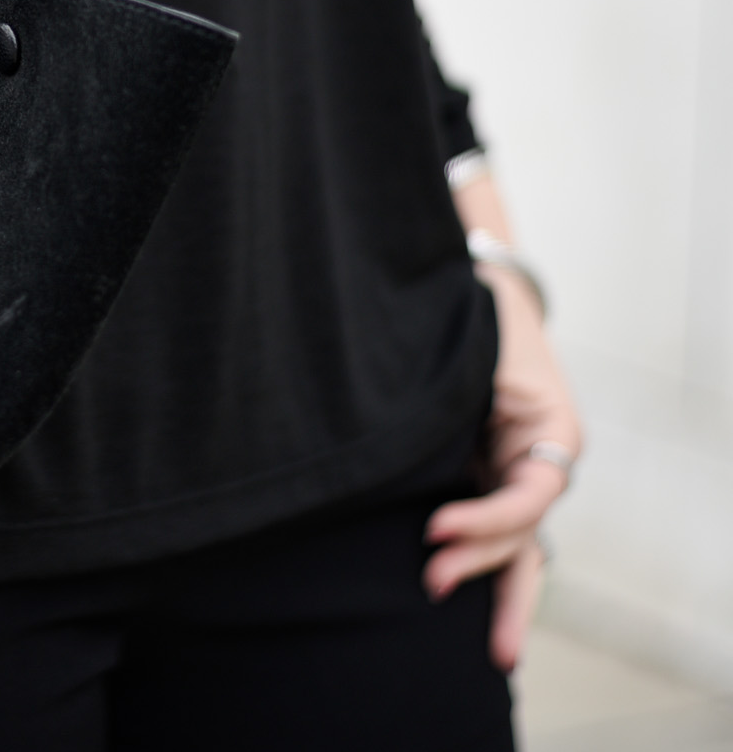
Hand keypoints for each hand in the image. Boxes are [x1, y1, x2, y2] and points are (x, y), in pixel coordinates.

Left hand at [424, 252, 580, 671]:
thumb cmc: (470, 314)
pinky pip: (494, 533)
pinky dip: (487, 568)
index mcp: (550, 432)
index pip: (530, 496)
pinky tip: (478, 616)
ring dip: (499, 590)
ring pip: (519, 547)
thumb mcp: (472, 352)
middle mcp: (540, 462)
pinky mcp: (485, 478)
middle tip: (432, 584)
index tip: (433, 529)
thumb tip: (394, 437)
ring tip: (494, 654)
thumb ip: (449, 396)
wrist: (471, 288)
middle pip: (522, 532)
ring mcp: (515, 475)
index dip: (486, 519)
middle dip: (482, 563)